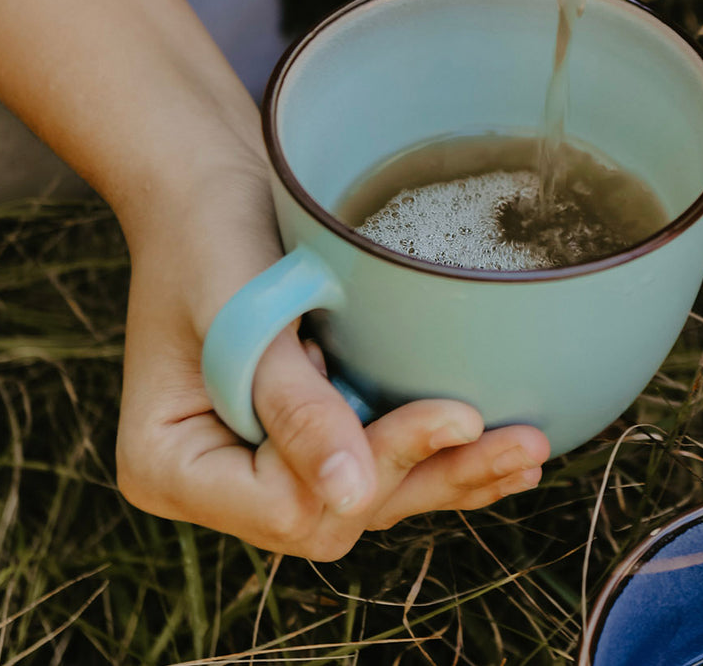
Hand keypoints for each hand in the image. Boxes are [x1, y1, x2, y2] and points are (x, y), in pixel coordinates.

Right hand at [117, 160, 550, 558]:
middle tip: (522, 443)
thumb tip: (351, 494)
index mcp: (172, 465)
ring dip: (452, 473)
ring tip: (530, 452)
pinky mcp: (312, 433)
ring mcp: (267, 462)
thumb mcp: (242, 311)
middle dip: (430, 474)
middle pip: (338, 514)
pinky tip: (498, 452)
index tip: (455, 415)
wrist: (209, 188)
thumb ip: (291, 405)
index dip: (373, 466)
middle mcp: (221, 480)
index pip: (285, 503)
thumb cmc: (208, 234)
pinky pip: (378, 462)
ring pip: (371, 497)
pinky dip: (437, 455)